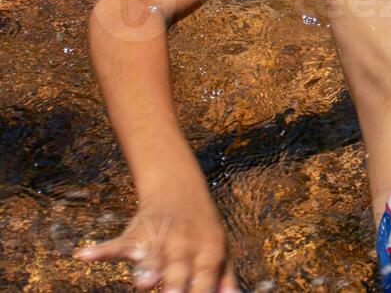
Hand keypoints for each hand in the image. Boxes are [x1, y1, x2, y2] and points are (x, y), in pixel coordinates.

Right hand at [73, 196, 240, 292]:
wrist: (180, 190)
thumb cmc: (202, 230)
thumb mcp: (220, 251)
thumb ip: (223, 280)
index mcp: (208, 251)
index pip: (206, 277)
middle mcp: (184, 245)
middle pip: (179, 268)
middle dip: (175, 283)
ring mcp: (158, 239)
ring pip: (151, 256)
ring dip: (147, 268)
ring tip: (142, 283)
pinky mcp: (134, 234)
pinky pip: (116, 244)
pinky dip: (101, 250)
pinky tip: (84, 256)